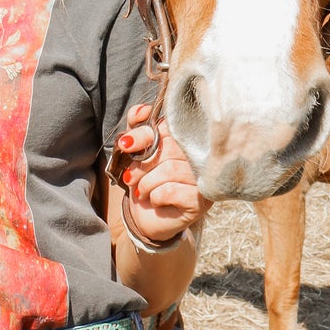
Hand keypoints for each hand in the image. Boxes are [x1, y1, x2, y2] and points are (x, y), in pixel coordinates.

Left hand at [114, 104, 205, 247]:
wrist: (146, 217)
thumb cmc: (145, 181)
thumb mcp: (136, 153)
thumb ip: (137, 129)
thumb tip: (142, 111)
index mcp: (186, 140)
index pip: (168, 127)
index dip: (144, 134)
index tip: (125, 144)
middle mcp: (200, 156)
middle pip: (169, 148)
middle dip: (142, 164)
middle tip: (130, 176)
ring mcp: (204, 179)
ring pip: (170, 170)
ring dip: (147, 182)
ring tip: (141, 191)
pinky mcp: (201, 201)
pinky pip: (172, 190)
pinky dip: (156, 195)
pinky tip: (155, 200)